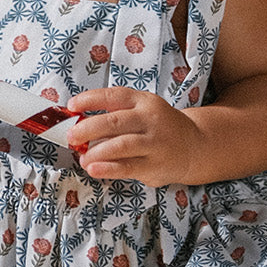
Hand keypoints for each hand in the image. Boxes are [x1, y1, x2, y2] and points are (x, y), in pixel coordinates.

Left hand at [66, 86, 204, 186]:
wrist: (195, 145)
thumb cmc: (159, 128)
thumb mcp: (142, 111)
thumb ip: (116, 115)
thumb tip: (79, 124)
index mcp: (143, 101)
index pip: (113, 96)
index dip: (90, 100)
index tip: (71, 106)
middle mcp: (150, 119)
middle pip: (114, 121)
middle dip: (87, 129)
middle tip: (71, 136)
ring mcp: (154, 143)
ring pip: (120, 145)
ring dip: (96, 152)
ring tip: (82, 158)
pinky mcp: (155, 165)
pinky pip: (127, 167)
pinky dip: (107, 169)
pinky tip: (94, 169)